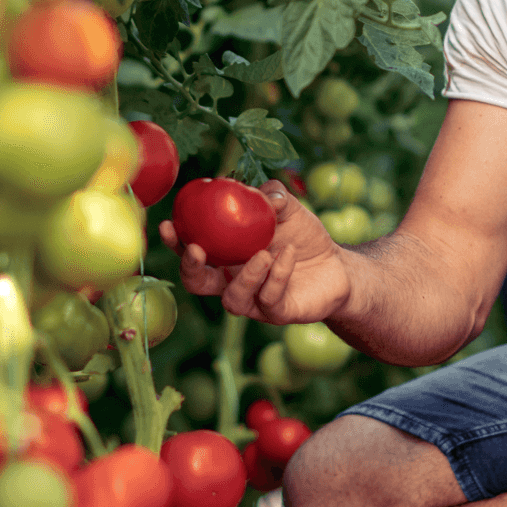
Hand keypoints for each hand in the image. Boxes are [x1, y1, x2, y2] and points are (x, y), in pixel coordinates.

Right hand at [158, 180, 352, 324]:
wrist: (337, 265)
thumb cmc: (303, 236)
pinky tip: (288, 255)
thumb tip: (261, 194)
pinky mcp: (277, 313)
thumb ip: (273, 196)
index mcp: (225, 255)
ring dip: (245, 276)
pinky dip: (277, 276)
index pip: (190, 251)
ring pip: (232, 300)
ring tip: (263, 253)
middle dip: (190, 268)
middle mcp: (232, 280)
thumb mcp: (289, 209)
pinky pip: (269, 299)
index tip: (169, 224)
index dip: (175, 241)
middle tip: (196, 249)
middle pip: (197, 284)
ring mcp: (253, 301)